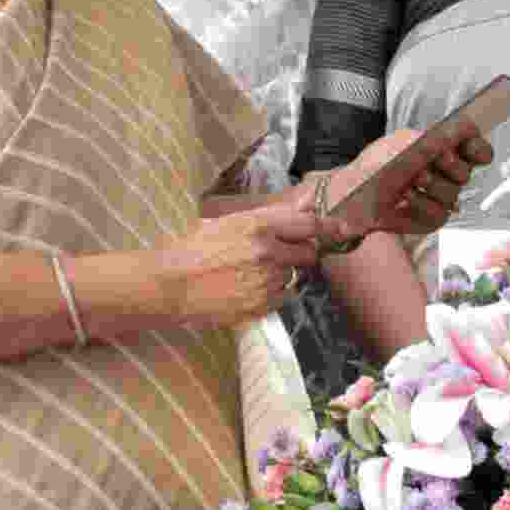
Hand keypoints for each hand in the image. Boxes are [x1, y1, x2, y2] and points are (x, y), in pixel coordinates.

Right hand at [164, 204, 340, 326]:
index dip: (328, 227)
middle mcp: (268, 252)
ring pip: (294, 278)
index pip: (308, 225)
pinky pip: (280, 299)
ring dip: (283, 275)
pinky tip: (248, 289)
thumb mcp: (227, 221)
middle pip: (309, 253)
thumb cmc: (190, 247)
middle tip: (286, 254)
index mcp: (258, 225)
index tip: (343, 229)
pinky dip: (272, 294)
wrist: (166, 284)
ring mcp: (265, 281)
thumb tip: (307, 203)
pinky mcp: (259, 306)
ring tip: (253, 273)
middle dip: (302, 253)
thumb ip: (270, 215)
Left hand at [336, 127, 494, 237]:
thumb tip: (448, 139)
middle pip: (466, 172)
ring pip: (452, 194)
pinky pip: (438, 214)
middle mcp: (448, 176)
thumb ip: (428, 139)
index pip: (478, 151)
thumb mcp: (402, 141)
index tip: (470, 148)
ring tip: (412, 179)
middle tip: (436, 160)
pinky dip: (421, 203)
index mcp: (448, 152)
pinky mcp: (431, 219)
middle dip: (451, 165)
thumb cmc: (380, 161)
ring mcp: (440, 199)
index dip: (480, 149)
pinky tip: (406, 197)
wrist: (356, 187)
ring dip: (433, 184)